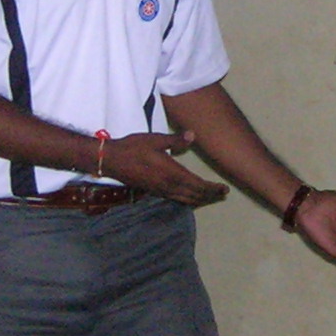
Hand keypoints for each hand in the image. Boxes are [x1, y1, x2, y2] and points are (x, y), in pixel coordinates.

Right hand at [98, 132, 229, 206]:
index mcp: (172, 173)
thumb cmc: (133, 147)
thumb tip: (193, 135)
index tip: (224, 189)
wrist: (111, 160)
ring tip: (211, 197)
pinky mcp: (154, 191)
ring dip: (200, 199)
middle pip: (194, 195)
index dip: (212, 188)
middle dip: (210, 196)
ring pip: (185, 199)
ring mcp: (161, 190)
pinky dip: (188, 200)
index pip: (198, 185)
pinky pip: (176, 199)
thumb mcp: (155, 139)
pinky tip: (190, 198)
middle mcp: (168, 186)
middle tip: (222, 194)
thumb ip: (175, 140)